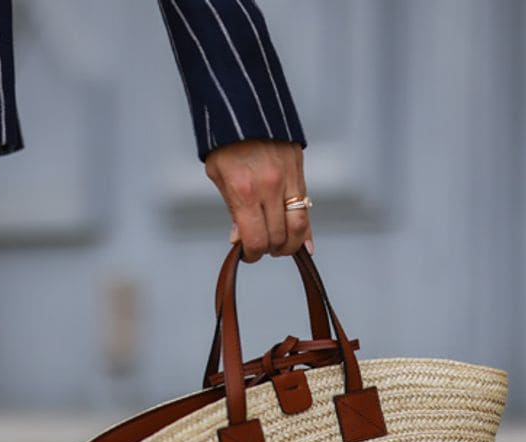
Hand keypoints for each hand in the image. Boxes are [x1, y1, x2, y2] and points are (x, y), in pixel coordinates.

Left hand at [204, 139, 310, 262]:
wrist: (244, 103)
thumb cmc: (225, 142)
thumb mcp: (218, 176)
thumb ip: (233, 210)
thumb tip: (239, 238)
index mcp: (244, 191)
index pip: (256, 240)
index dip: (252, 255)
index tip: (247, 254)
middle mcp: (270, 187)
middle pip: (278, 237)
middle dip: (270, 249)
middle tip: (262, 247)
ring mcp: (288, 178)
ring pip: (299, 226)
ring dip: (290, 244)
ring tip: (280, 245)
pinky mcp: (299, 169)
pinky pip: (307, 208)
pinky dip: (306, 230)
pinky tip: (306, 245)